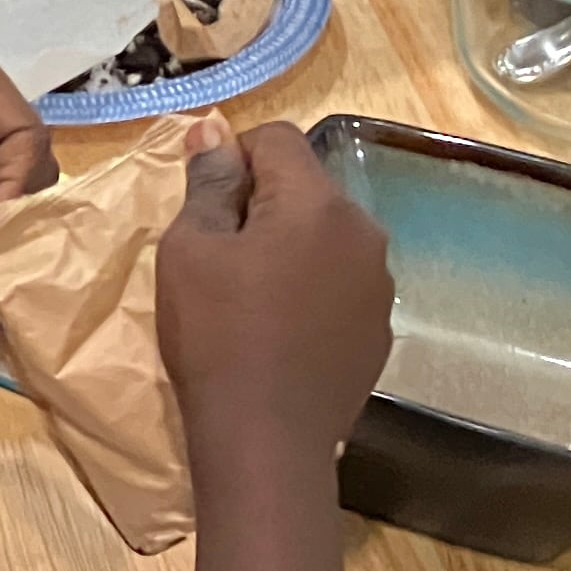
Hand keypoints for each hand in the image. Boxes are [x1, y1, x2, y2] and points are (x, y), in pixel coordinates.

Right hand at [155, 122, 391, 460]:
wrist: (267, 443)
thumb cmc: (217, 337)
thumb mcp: (190, 250)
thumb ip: (208, 181)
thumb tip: (213, 128)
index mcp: (318, 203)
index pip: (276, 138)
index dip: (232, 159)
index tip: (205, 208)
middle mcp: (364, 233)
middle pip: (306, 187)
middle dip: (263, 205)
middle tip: (219, 257)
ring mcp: (379, 285)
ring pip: (325, 237)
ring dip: (290, 248)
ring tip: (250, 299)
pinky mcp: (380, 331)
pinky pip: (340, 284)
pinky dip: (311, 291)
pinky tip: (281, 333)